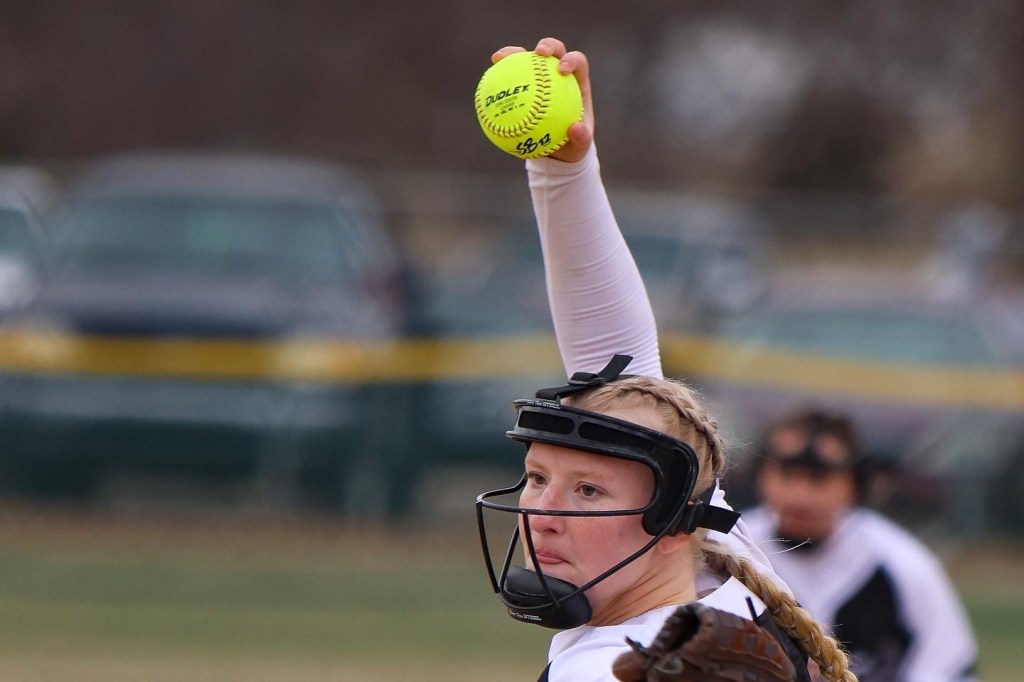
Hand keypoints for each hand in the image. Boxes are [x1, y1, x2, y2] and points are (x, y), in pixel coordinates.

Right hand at [490, 37, 593, 162]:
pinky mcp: (521, 87)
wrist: (555, 151)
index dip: (571, 59)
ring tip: (498, 58)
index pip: (577, 62)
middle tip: (538, 53)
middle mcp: (558, 75)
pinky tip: (483, 88)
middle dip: (546, 45)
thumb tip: (576, 130)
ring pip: (526, 58)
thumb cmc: (570, 146)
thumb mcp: (579, 148)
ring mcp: (538, 79)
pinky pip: (507, 81)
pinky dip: (496, 82)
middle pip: (554, 50)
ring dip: (512, 53)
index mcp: (576, 83)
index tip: (562, 69)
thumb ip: (581, 139)